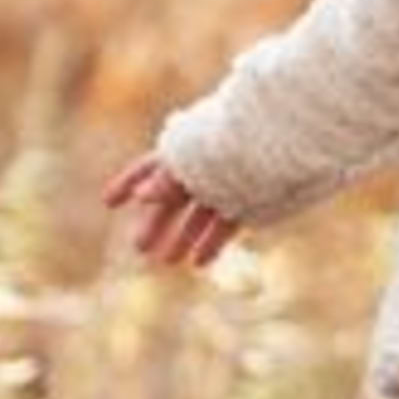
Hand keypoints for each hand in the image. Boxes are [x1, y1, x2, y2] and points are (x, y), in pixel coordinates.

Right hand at [103, 150, 241, 268]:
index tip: (109, 202)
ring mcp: (229, 182)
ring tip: (168, 260)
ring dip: (182, 236)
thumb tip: (142, 197)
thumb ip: (171, 178)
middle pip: (173, 197)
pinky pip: (227, 221)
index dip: (128, 182)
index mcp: (189, 147)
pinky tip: (200, 262)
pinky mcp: (251, 198)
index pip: (151, 166)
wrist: (289, 136)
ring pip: (199, 213)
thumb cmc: (239, 140)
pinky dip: (213, 241)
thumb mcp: (198, 158)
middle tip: (140, 248)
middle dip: (156, 221)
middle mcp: (206, 165)